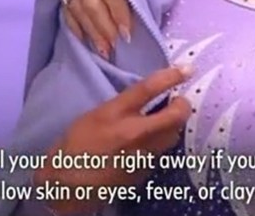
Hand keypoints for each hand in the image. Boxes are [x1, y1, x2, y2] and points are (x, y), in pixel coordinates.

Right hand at [35, 66, 193, 213]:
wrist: (67, 185)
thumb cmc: (77, 144)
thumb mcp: (95, 115)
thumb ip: (124, 104)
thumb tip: (151, 95)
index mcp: (115, 114)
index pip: (148, 89)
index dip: (171, 76)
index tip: (187, 69)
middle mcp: (133, 133)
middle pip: (176, 115)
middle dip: (183, 105)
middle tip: (179, 100)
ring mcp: (142, 154)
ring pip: (174, 134)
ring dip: (174, 124)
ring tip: (165, 119)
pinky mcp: (146, 170)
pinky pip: (163, 151)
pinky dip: (162, 141)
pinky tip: (150, 141)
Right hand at [57, 0, 129, 56]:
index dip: (119, 12)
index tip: (130, 33)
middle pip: (90, 0)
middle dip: (103, 27)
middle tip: (116, 49)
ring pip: (76, 5)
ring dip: (89, 31)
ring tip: (103, 51)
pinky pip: (66, 3)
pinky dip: (75, 23)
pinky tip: (85, 40)